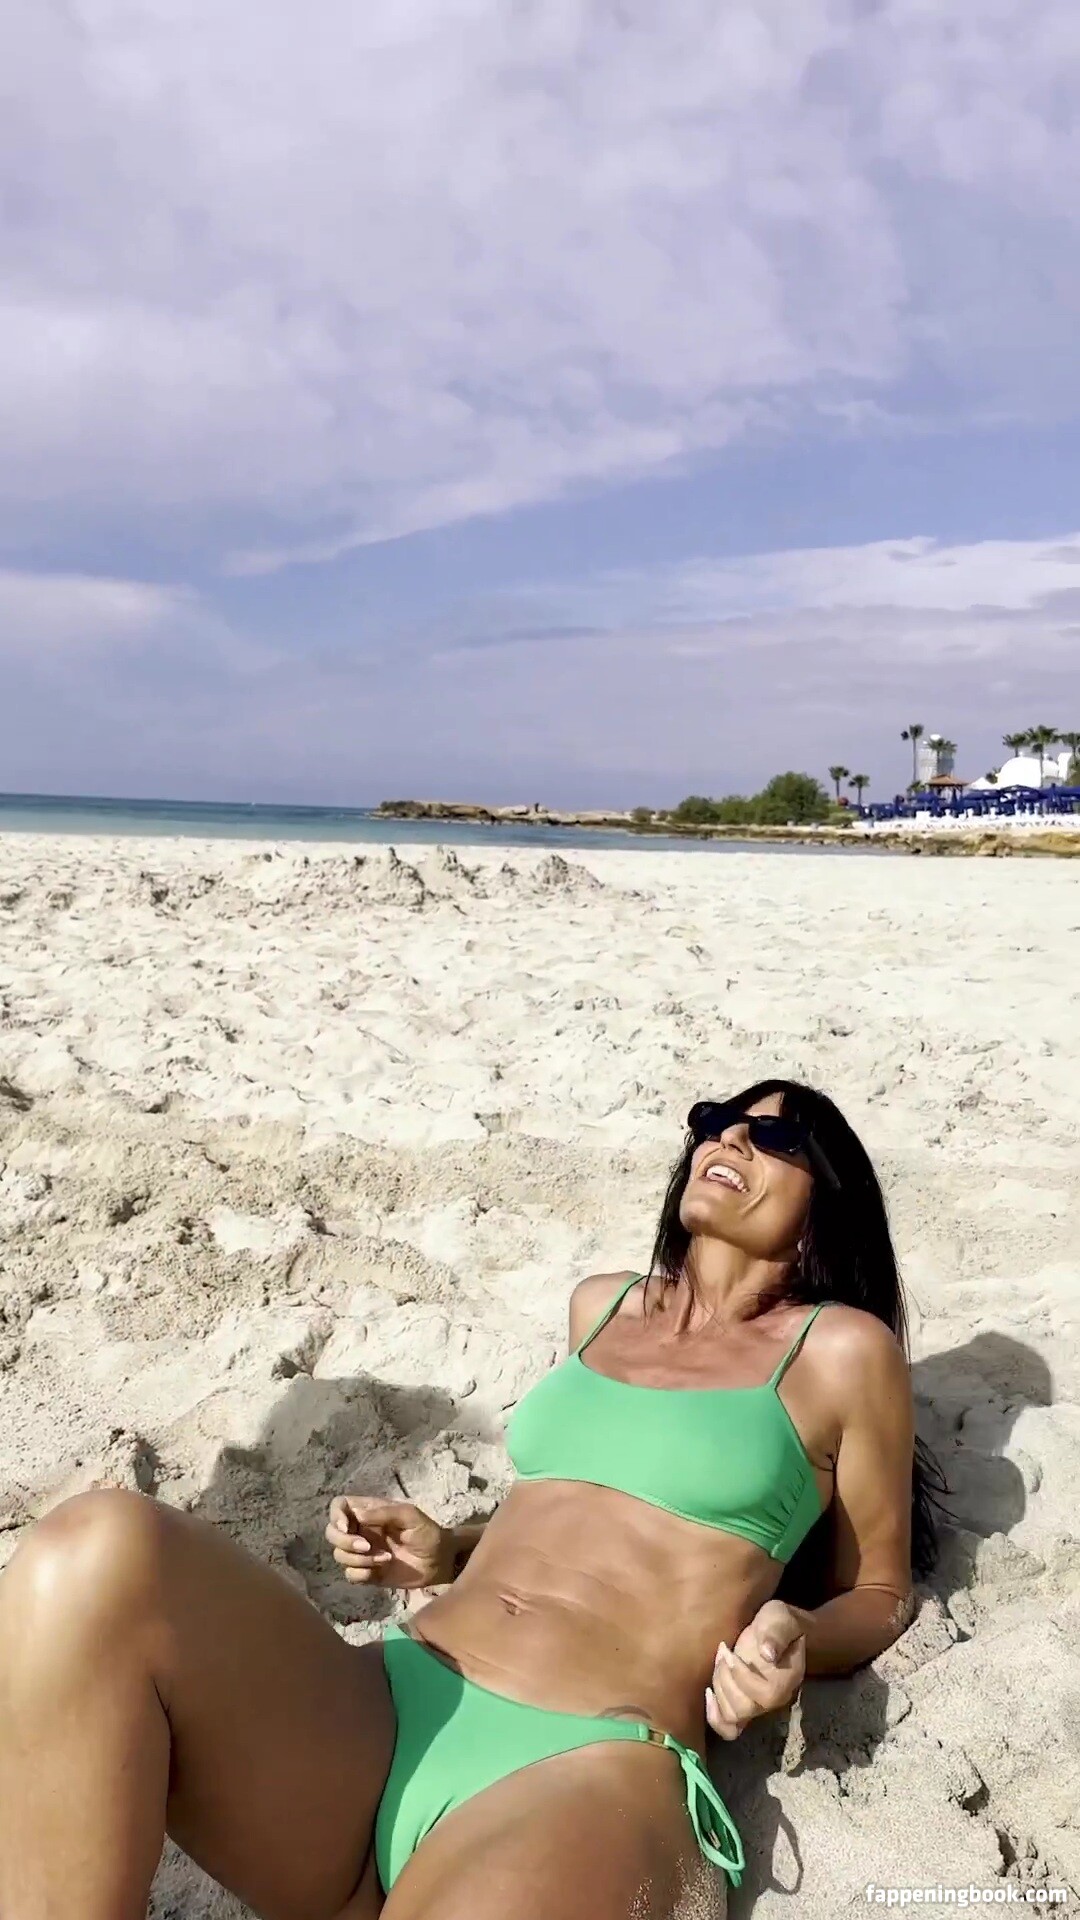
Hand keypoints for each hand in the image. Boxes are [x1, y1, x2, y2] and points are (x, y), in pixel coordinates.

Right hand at [325, 1496, 452, 1589]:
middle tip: (367, 1547)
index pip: (339, 1506)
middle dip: (344, 1542)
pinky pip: (349, 1574)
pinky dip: (360, 1574)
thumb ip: (384, 1513)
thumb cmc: (427, 1533)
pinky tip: (377, 1572)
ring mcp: (363, 1553)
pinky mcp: (367, 1573)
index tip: (347, 1527)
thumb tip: (358, 1515)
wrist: (439, 1562)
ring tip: (384, 1559)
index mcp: (369, 1512)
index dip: (336, 1515)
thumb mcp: (410, 1516)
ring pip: (339, 1555)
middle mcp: (361, 1531)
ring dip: (358, 1559)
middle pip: (332, 1533)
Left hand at [705, 1600, 806, 1740]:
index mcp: (787, 1682)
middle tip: (723, 1652)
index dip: (741, 1675)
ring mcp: (757, 1706)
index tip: (728, 1651)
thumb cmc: (777, 1623)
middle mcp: (773, 1701)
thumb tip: (768, 1654)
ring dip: (719, 1688)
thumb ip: (776, 1634)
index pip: (766, 1694)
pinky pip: (728, 1728)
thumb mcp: (780, 1619)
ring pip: (732, 1716)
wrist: (774, 1629)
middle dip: (725, 1679)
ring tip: (719, 1661)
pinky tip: (708, 1693)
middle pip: (744, 1709)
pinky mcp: (742, 1706)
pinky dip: (714, 1716)